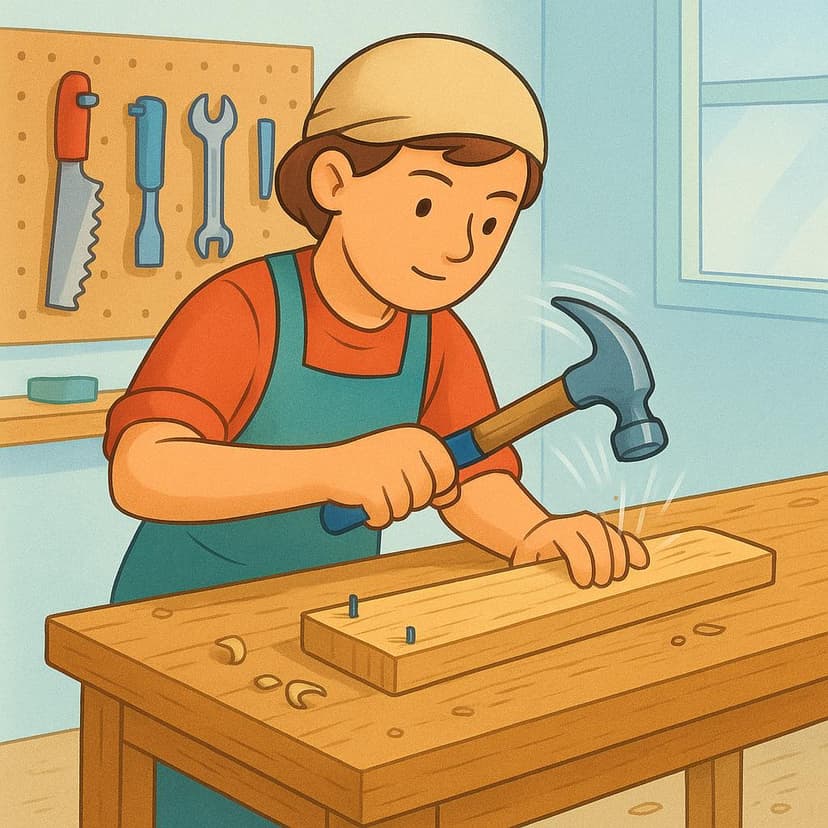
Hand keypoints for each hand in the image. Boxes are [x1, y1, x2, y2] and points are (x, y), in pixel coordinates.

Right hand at [326, 425, 458, 528]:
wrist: (328, 467)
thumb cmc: (369, 464)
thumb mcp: (404, 454)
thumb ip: (431, 469)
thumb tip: (453, 494)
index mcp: (418, 437)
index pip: (449, 472)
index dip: (440, 489)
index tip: (421, 488)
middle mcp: (406, 451)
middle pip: (426, 495)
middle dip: (410, 500)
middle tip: (389, 488)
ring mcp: (389, 471)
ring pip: (406, 509)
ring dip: (390, 508)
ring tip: (374, 490)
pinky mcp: (372, 493)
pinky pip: (385, 518)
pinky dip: (375, 517)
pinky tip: (363, 501)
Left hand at [510, 512, 648, 587]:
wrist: (533, 533)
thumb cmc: (528, 556)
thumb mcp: (522, 562)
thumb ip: (529, 572)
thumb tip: (535, 593)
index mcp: (554, 531)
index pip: (576, 547)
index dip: (582, 566)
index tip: (583, 583)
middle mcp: (575, 523)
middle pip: (600, 543)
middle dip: (602, 566)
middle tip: (597, 583)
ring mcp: (591, 524)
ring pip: (614, 539)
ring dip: (619, 562)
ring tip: (614, 578)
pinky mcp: (603, 530)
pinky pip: (623, 538)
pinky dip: (634, 550)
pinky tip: (641, 563)